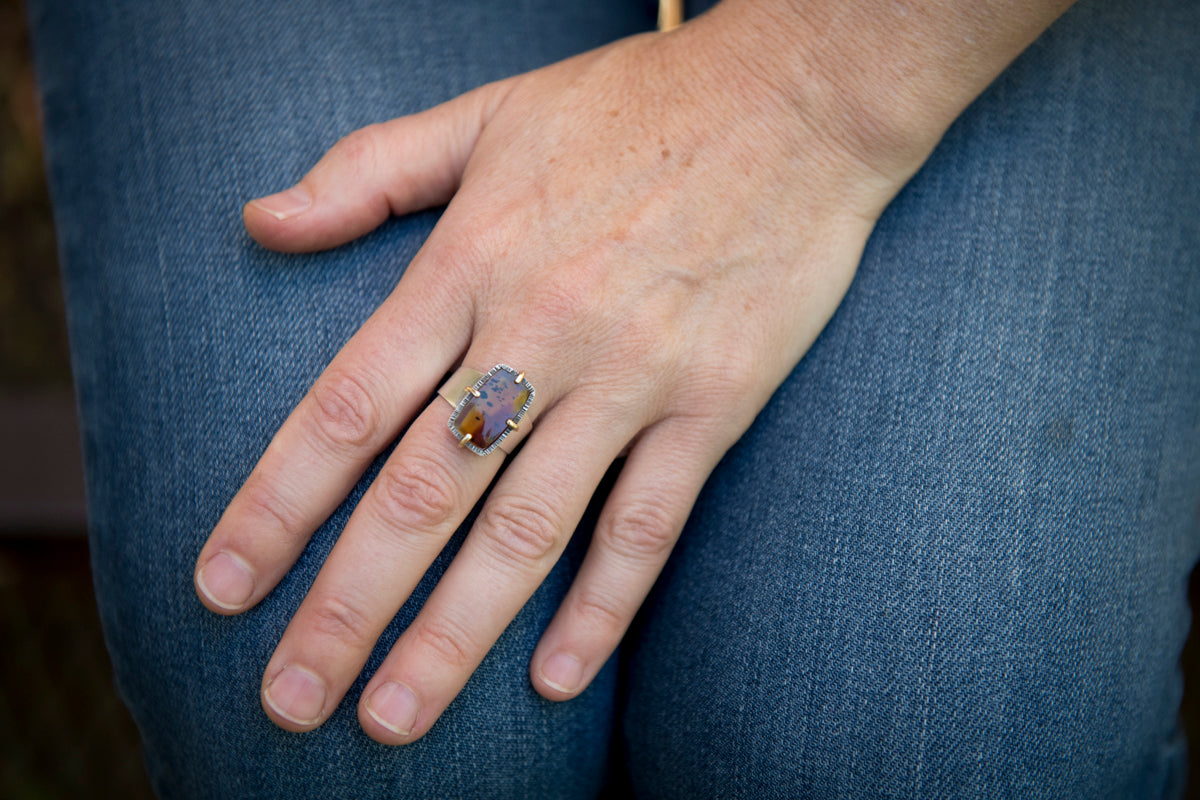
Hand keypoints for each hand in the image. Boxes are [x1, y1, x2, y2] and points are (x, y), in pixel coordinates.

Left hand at [193, 3, 936, 743]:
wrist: (798, 99)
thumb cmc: (634, 106)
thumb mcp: (486, 114)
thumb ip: (367, 170)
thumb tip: (259, 221)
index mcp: (470, 262)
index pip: (348, 406)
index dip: (276, 505)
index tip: (223, 587)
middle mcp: (540, 331)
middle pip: (424, 492)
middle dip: (348, 606)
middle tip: (291, 700)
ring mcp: (633, 375)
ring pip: (528, 530)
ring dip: (455, 635)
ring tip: (393, 718)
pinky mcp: (714, 403)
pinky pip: (649, 525)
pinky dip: (603, 608)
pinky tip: (555, 680)